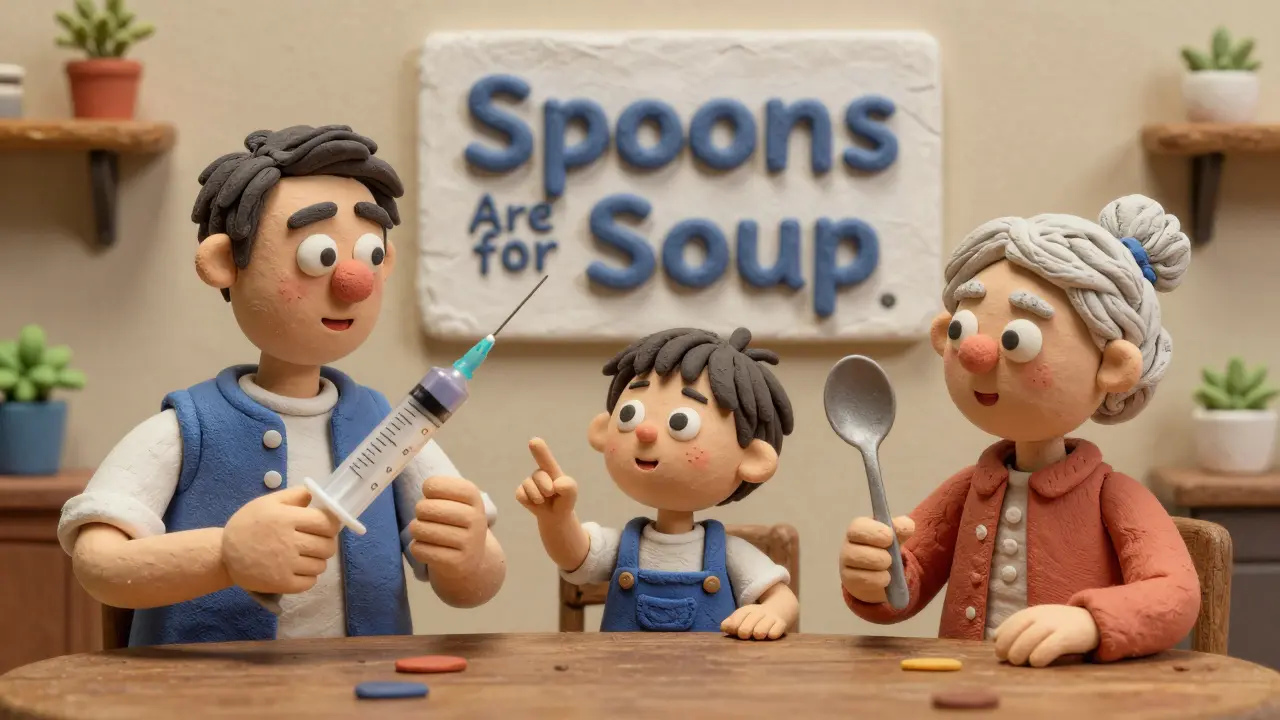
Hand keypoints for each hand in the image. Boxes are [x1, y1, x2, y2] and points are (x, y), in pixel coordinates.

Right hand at [222, 486, 339, 593]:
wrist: (223, 555)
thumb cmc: (247, 525)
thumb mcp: (267, 503)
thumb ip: (293, 495)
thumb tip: (315, 495)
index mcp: (286, 519)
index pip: (325, 523)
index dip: (331, 525)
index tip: (326, 527)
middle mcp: (288, 542)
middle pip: (327, 546)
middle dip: (327, 543)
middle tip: (317, 542)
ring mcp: (285, 565)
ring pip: (320, 565)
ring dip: (318, 560)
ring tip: (307, 556)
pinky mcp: (281, 584)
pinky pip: (309, 582)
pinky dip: (309, 577)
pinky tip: (300, 569)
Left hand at [409, 475, 488, 574]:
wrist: (473, 558)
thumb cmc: (457, 522)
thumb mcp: (457, 501)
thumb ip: (440, 489)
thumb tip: (425, 489)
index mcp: (474, 498)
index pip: (437, 485)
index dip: (428, 488)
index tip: (430, 494)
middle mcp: (475, 519)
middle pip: (427, 508)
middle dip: (420, 511)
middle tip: (424, 516)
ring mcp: (469, 543)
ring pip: (421, 530)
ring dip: (416, 530)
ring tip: (423, 532)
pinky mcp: (458, 563)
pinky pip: (421, 550)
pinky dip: (417, 548)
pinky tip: (426, 547)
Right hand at [516, 438, 578, 518]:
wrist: (555, 515)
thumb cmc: (564, 498)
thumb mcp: (571, 491)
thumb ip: (568, 486)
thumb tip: (555, 485)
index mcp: (551, 469)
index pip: (544, 458)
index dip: (539, 450)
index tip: (534, 441)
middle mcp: (538, 472)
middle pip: (539, 476)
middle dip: (547, 488)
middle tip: (552, 494)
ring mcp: (528, 482)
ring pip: (529, 486)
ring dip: (539, 497)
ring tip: (544, 500)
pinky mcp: (520, 492)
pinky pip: (521, 495)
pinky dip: (529, 502)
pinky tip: (535, 503)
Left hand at [721, 604, 788, 639]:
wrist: (780, 608)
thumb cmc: (756, 618)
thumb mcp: (743, 617)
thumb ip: (731, 622)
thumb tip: (724, 627)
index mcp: (746, 611)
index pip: (735, 619)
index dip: (733, 627)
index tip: (735, 631)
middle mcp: (758, 613)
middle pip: (745, 629)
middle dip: (744, 633)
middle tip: (746, 635)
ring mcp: (770, 619)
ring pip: (759, 632)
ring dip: (757, 635)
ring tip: (758, 636)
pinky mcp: (781, 624)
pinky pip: (774, 633)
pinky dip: (771, 635)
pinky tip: (770, 635)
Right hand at [839, 515, 914, 603]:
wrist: (882, 571)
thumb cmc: (887, 547)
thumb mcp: (897, 535)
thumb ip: (903, 527)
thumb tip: (907, 527)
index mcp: (859, 529)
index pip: (857, 528)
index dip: (873, 532)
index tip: (890, 537)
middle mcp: (848, 544)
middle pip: (855, 550)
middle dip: (877, 556)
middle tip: (889, 559)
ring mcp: (847, 563)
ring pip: (856, 566)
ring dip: (877, 568)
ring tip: (888, 570)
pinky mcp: (849, 580)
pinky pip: (860, 580)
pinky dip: (876, 581)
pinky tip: (885, 579)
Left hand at [994, 604, 1099, 667]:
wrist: (1093, 621)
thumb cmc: (1061, 625)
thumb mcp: (1040, 620)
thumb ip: (1020, 626)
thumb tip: (995, 637)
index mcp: (1032, 612)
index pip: (1010, 623)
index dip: (1001, 637)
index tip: (997, 648)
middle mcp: (1040, 617)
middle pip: (1016, 632)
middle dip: (1006, 646)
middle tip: (1005, 658)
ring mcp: (1053, 626)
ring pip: (1028, 640)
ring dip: (1018, 653)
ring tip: (1017, 662)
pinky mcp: (1066, 637)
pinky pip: (1048, 648)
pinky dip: (1038, 656)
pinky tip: (1036, 662)